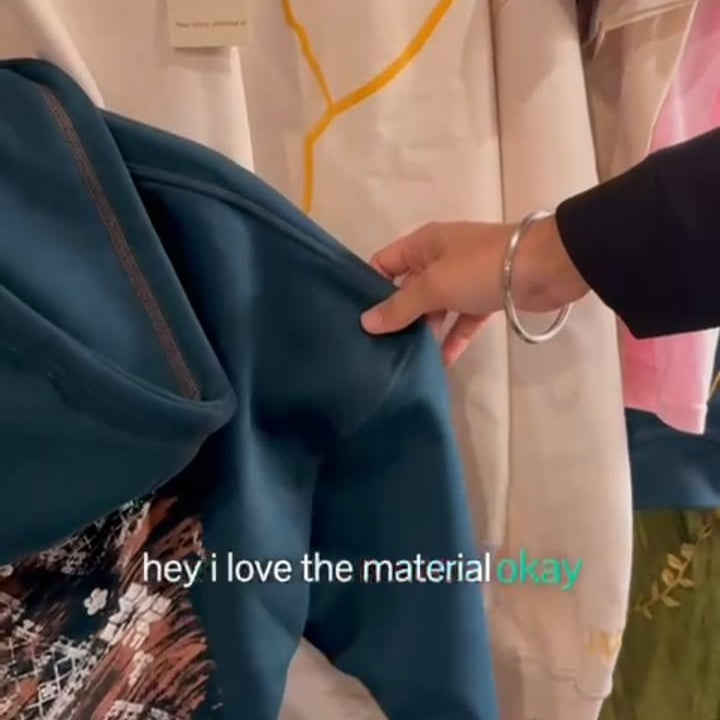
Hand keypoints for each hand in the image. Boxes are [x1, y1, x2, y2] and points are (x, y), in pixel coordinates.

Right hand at [360, 216, 587, 365]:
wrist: (547, 267)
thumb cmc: (481, 267)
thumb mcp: (434, 285)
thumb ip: (401, 306)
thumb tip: (366, 323)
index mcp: (424, 244)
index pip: (386, 262)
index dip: (370, 286)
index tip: (358, 319)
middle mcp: (441, 258)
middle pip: (409, 288)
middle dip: (397, 315)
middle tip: (377, 347)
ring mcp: (465, 279)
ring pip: (436, 307)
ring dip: (425, 330)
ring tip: (405, 359)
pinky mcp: (487, 298)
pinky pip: (462, 321)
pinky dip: (453, 338)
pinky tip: (442, 362)